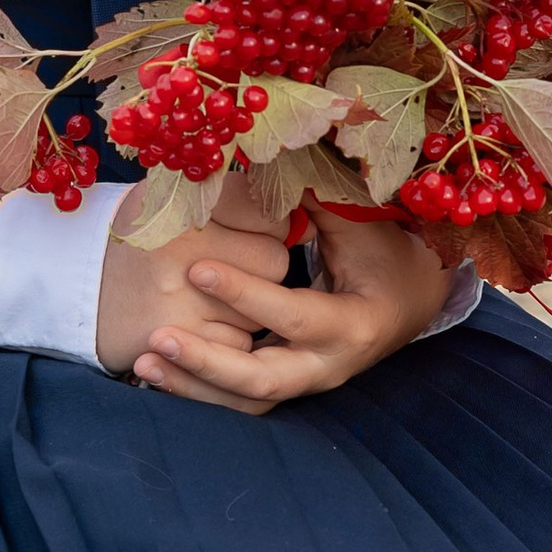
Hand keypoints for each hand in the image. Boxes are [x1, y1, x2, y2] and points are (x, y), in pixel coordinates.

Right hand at [95, 175, 290, 381]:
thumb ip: (229, 192)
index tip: (250, 225)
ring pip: (263, 308)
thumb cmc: (142, 239)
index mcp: (182, 205)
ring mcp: (182, 303)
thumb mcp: (171, 197)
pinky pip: (242, 344)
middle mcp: (182, 251)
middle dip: (262, 265)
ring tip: (208, 295)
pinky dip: (229, 339)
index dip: (266, 220)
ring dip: (248, 307)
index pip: (267, 209)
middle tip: (228, 264)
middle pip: (275, 261)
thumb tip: (299, 202)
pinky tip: (200, 324)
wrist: (79, 292)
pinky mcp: (183, 345)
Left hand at [114, 198, 452, 416]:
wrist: (408, 299)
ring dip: (193, 385)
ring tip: (143, 361)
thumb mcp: (358, 222)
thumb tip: (267, 150)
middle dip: (208, 362)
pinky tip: (155, 370)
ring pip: (245, 400)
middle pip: (264, 380)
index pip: (294, 315)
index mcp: (354, 323)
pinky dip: (197, 389)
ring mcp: (306, 381)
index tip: (197, 269)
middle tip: (157, 337)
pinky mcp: (285, 385)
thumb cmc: (383, 250)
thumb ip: (312, 194)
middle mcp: (329, 364)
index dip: (246, 295)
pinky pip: (237, 400)